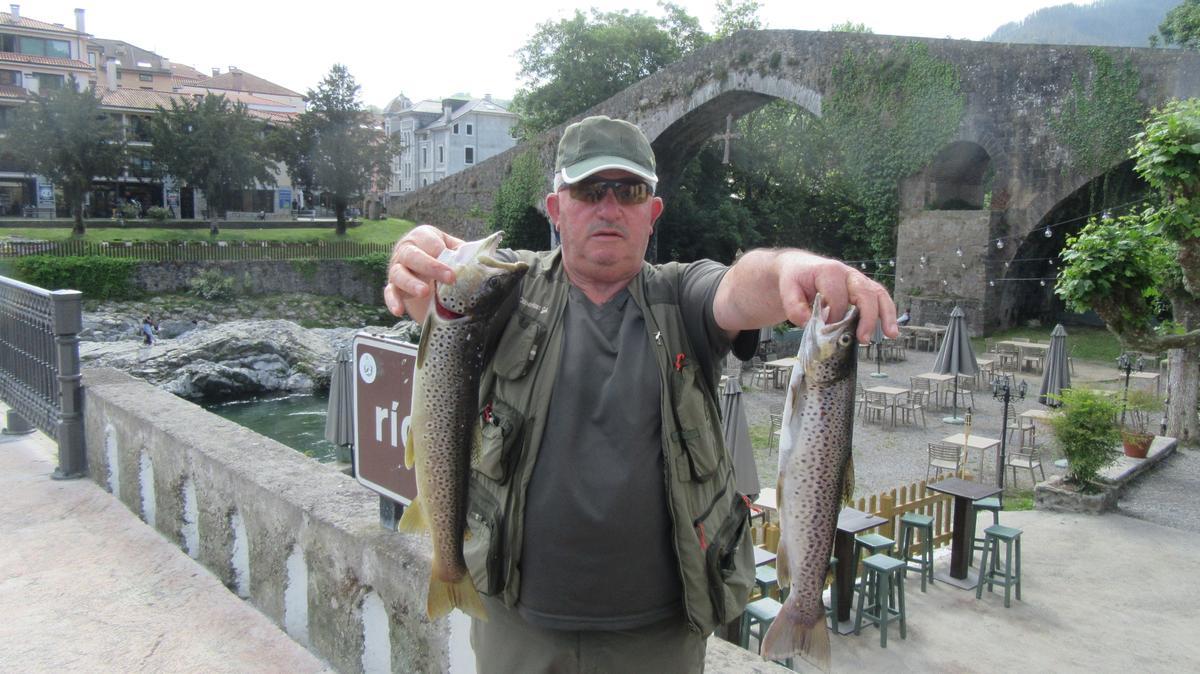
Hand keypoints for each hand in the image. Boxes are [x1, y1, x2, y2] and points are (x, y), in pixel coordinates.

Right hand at [383, 225, 465, 321]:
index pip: (429, 241)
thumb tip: (486, 259)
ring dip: (411, 283)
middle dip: (431, 266)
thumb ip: (465, 252)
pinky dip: (392, 301)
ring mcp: (397, 269)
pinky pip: (389, 293)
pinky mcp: (393, 287)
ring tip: (424, 292)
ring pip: (399, 274)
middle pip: (413, 256)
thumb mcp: (454, 249)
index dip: (441, 252)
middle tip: (449, 278)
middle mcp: (406, 250)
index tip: (454, 266)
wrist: (425, 270)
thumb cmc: (443, 258)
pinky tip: (399, 311)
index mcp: (422, 237)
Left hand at [775, 251, 898, 343]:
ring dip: (886, 315)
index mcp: (829, 272)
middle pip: (864, 292)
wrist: (799, 268)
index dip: (834, 317)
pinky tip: (891, 331)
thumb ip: (795, 308)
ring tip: (890, 334)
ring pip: (878, 293)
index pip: (837, 297)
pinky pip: (880, 298)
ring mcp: (858, 280)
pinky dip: (888, 313)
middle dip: (867, 317)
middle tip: (862, 339)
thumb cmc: (796, 280)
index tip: (828, 332)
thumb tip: (810, 324)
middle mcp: (847, 273)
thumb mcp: (788, 291)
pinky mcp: (863, 288)